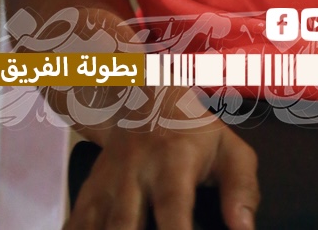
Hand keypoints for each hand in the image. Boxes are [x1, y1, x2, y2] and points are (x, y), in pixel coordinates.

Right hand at [64, 104, 258, 229]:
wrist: (142, 101)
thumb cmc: (191, 134)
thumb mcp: (227, 148)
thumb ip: (242, 188)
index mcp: (172, 161)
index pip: (172, 206)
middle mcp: (134, 174)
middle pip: (124, 224)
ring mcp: (105, 186)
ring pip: (95, 227)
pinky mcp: (87, 196)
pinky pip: (75, 226)